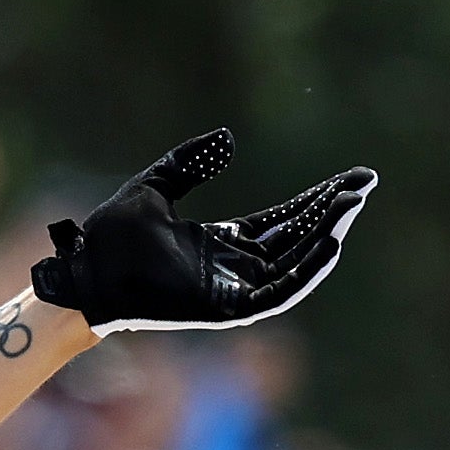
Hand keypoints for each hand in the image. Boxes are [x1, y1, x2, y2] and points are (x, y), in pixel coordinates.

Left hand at [27, 129, 379, 332]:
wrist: (83, 270)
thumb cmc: (108, 237)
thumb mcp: (153, 188)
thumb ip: (188, 164)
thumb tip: (228, 140)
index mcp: (218, 244)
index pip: (281, 222)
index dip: (315, 201)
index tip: (350, 179)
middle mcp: (231, 269)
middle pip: (295, 239)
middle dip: (331, 213)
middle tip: (365, 185)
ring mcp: (230, 290)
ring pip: (294, 264)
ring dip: (326, 235)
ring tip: (354, 204)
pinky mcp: (225, 309)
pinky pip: (277, 293)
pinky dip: (306, 272)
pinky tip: (331, 244)